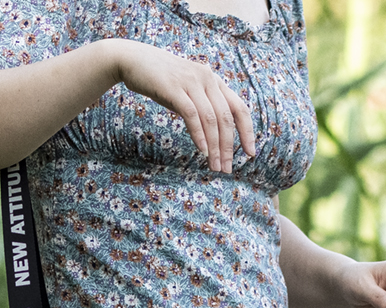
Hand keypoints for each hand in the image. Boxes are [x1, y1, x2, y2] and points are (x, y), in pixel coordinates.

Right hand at [111, 41, 255, 172]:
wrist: (135, 60)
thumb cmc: (160, 79)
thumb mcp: (187, 90)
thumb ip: (199, 105)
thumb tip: (209, 130)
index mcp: (214, 81)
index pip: (239, 108)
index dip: (247, 131)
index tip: (250, 153)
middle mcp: (207, 79)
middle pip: (225, 118)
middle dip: (228, 146)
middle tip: (227, 169)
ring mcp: (191, 83)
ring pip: (211, 119)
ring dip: (214, 146)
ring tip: (214, 166)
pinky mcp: (174, 89)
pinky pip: (192, 115)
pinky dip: (199, 134)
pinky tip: (202, 150)